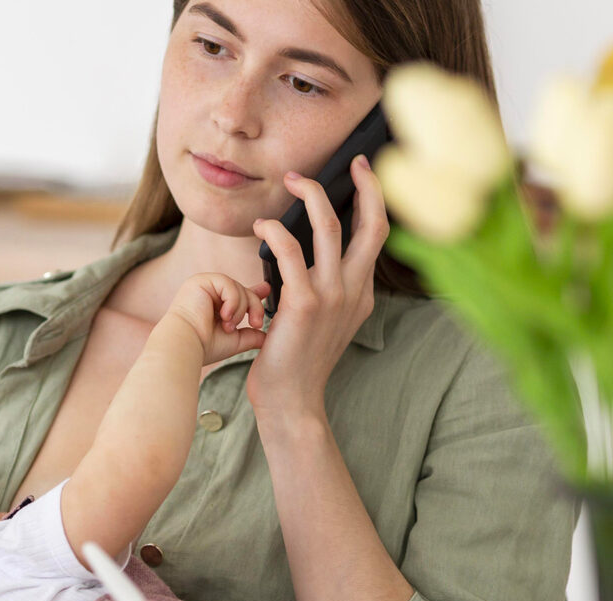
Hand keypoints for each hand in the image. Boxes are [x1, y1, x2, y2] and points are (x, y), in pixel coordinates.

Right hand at [168, 272, 269, 364]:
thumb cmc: (204, 346)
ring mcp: (203, 285)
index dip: (254, 292)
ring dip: (240, 309)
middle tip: (256, 324)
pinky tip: (224, 316)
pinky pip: (228, 284)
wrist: (186, 345)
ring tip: (228, 326)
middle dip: (254, 307)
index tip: (266, 289)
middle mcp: (207, 293)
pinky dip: (233, 301)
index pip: (237, 293)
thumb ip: (249, 335)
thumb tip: (265, 337)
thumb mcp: (234, 340)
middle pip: (243, 290)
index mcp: (213, 305)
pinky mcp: (200, 281)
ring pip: (238, 287)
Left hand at [247, 154, 388, 416]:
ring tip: (292, 180)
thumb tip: (308, 259)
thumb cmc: (297, 361)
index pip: (376, 236)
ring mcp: (332, 296)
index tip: (362, 172)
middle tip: (349, 160)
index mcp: (361, 293)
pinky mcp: (303, 303)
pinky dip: (276, 230)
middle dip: (365, 185)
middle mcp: (354, 291)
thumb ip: (324, 290)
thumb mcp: (323, 321)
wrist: (292, 400)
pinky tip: (263, 226)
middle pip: (372, 224)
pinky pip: (290, 251)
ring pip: (329, 227)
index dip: (373, 199)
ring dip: (310, 195)